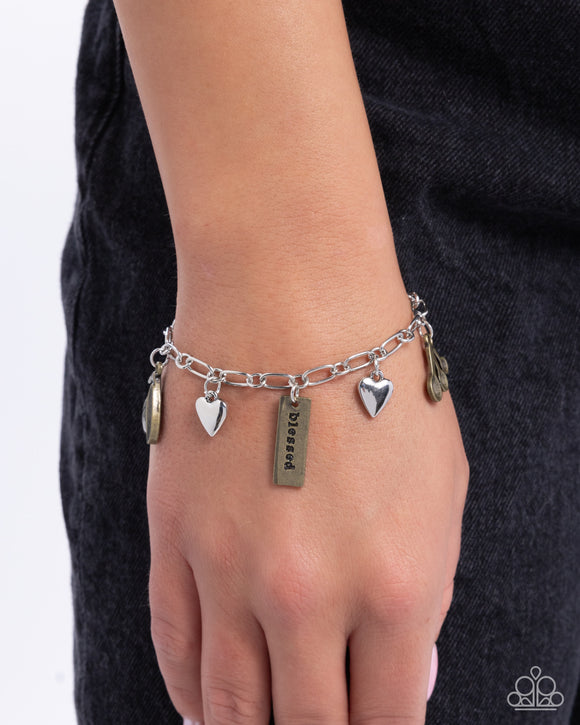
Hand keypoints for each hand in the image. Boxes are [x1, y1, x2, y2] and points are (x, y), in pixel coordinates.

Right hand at [146, 311, 468, 723]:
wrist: (291, 301)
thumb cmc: (380, 385)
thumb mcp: (442, 491)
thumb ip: (426, 597)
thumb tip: (406, 681)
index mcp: (396, 589)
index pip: (386, 721)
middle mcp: (308, 599)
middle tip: (323, 724)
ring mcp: (231, 574)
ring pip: (231, 708)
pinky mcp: (175, 542)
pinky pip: (176, 650)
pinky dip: (192, 694)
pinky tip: (207, 707)